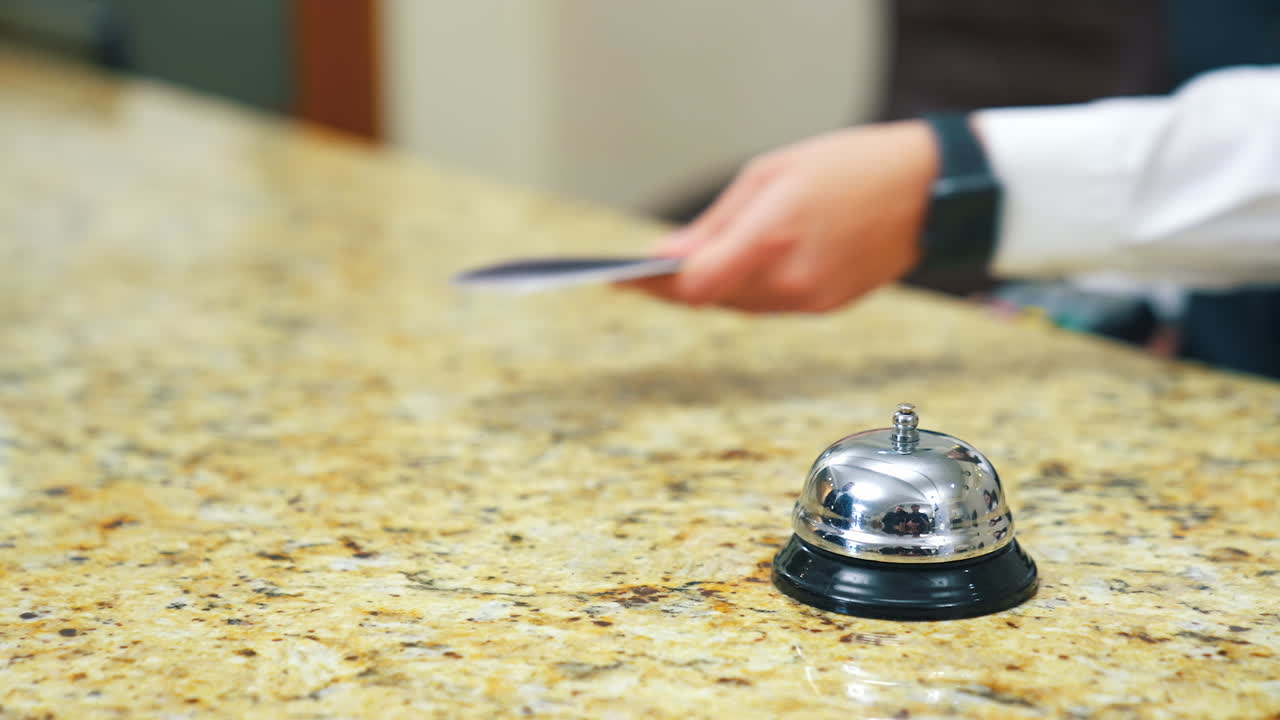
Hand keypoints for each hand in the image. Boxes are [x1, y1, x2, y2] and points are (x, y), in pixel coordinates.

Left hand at [626, 120, 937, 312]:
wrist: (928, 191)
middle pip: (711, 298)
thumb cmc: (849, 166)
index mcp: (771, 237)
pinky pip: (769, 304)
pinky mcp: (825, 307)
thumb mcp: (771, 175)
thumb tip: (667, 256)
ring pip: (738, 304)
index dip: (654, 287)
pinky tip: (739, 268)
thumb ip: (715, 224)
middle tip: (643, 271)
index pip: (695, 286)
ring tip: (686, 267)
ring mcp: (810, 299)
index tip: (623, 279)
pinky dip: (748, 288)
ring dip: (712, 287)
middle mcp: (790, 279)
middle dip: (677, 284)